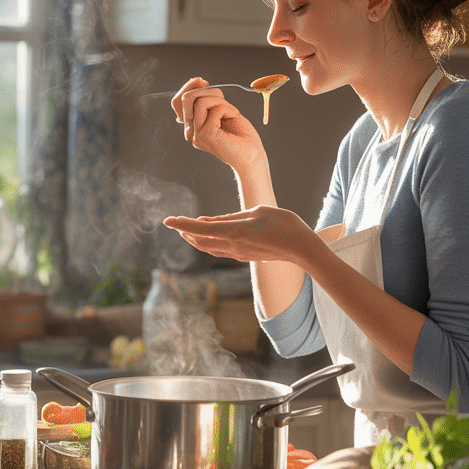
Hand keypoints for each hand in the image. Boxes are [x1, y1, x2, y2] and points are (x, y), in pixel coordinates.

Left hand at [163, 206, 323, 265]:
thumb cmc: (284, 225)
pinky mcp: (245, 256)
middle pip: (200, 241)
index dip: (181, 224)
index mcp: (233, 231)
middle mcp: (232, 245)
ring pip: (209, 247)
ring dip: (196, 239)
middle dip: (185, 233)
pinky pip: (220, 250)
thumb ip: (234, 216)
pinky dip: (209, 242)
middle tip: (175, 225)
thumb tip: (215, 220)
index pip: (199, 228)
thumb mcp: (257, 212)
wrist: (302, 248)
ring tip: (188, 232)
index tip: (167, 220)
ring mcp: (239, 253)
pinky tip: (211, 237)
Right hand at [172, 78, 264, 173]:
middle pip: (186, 99)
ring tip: (231, 113)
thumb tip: (199, 84)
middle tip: (223, 100)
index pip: (177, 102)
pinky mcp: (206, 135)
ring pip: (201, 102)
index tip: (203, 81)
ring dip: (221, 101)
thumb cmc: (241, 136)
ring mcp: (196, 135)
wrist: (252, 156)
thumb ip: (208, 101)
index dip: (188, 87)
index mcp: (193, 126)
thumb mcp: (222, 110)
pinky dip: (228, 109)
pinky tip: (234, 117)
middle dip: (208, 92)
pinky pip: (215, 110)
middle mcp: (191, 131)